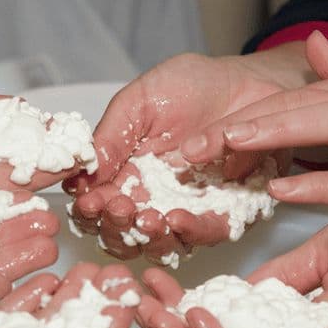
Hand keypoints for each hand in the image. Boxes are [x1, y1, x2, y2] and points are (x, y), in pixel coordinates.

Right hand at [65, 45, 308, 261]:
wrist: (247, 82)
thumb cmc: (190, 87)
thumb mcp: (139, 102)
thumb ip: (111, 137)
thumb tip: (81, 175)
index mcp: (124, 178)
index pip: (96, 209)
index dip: (88, 211)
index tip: (89, 200)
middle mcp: (152, 203)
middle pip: (123, 237)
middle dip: (116, 228)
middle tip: (118, 208)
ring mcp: (187, 212)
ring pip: (160, 246)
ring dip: (149, 238)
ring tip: (146, 218)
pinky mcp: (226, 215)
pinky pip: (207, 235)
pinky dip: (190, 232)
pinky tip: (177, 218)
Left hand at [185, 31, 327, 204]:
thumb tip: (314, 48)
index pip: (300, 94)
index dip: (250, 112)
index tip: (206, 132)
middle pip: (304, 104)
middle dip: (248, 121)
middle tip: (196, 143)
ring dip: (277, 134)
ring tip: (228, 145)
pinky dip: (322, 183)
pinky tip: (284, 189)